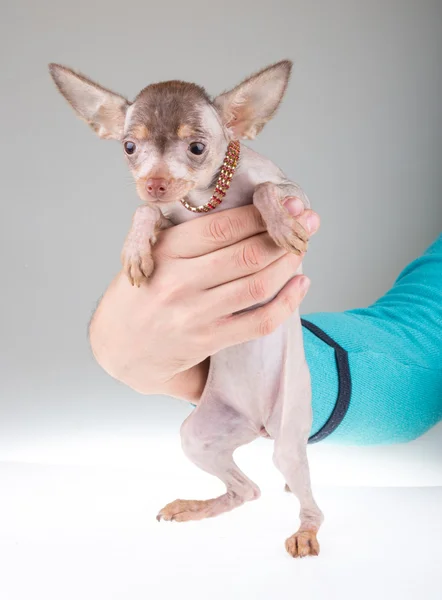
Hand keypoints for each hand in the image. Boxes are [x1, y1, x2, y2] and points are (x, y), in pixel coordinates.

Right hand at [89, 199, 319, 400]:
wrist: (118, 346)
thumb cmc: (138, 293)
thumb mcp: (149, 253)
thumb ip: (186, 235)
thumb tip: (242, 214)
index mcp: (166, 251)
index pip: (222, 227)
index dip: (260, 214)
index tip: (283, 203)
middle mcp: (180, 282)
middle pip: (247, 254)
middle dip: (284, 235)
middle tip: (307, 221)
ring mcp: (196, 314)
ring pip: (257, 284)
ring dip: (288, 263)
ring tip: (301, 248)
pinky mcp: (209, 340)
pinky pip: (259, 321)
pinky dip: (287, 302)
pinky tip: (300, 283)